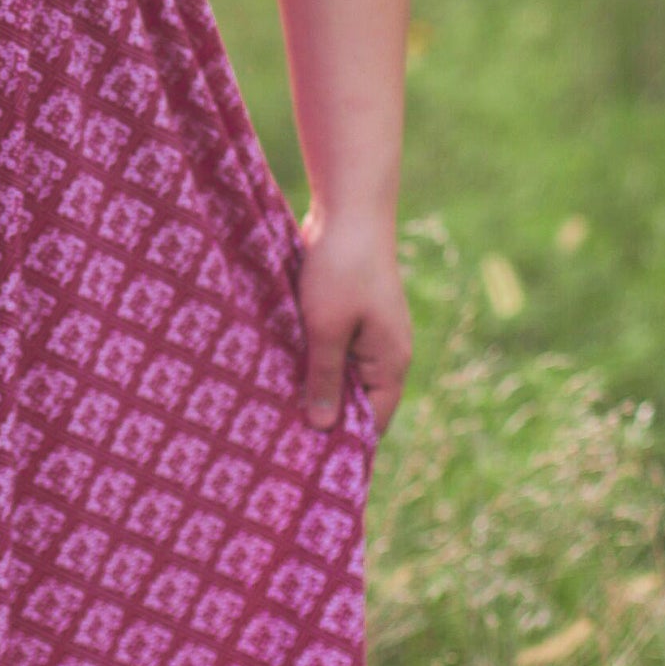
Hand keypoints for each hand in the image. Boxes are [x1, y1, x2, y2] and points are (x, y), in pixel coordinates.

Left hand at [296, 211, 412, 438]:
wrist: (349, 209)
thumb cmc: (340, 270)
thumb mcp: (327, 329)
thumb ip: (324, 378)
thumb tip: (323, 427)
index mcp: (390, 364)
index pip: (372, 421)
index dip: (342, 439)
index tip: (304, 456)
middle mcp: (385, 353)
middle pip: (355, 399)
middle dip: (323, 412)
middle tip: (280, 434)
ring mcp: (369, 332)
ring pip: (340, 372)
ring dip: (312, 382)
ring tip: (274, 404)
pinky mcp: (350, 313)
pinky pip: (332, 348)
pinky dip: (310, 356)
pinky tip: (278, 365)